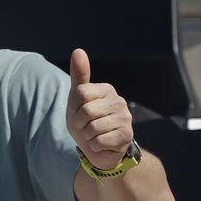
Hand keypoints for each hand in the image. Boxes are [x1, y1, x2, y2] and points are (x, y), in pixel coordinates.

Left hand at [65, 48, 133, 170]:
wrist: (99, 149)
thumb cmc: (86, 122)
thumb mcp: (76, 99)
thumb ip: (79, 76)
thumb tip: (78, 50)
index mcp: (106, 90)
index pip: (80, 94)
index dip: (73, 108)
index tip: (79, 113)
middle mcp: (119, 101)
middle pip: (85, 111)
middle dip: (79, 124)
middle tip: (86, 127)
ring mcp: (125, 118)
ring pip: (92, 128)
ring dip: (87, 136)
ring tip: (94, 135)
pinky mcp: (126, 136)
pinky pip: (99, 141)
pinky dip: (94, 146)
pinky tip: (102, 144)